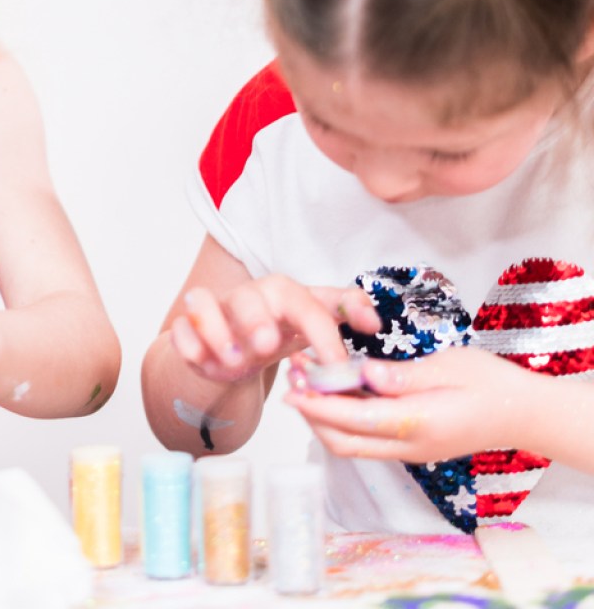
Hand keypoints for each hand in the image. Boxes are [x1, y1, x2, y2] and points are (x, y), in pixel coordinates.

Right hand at [171, 275, 379, 383]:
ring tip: (233, 361)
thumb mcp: (313, 320)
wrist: (234, 345)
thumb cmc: (278, 329)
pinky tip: (201, 361)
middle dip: (256, 319)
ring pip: (205, 303)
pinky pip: (180, 330)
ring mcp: (213, 311)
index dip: (323, 334)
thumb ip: (344, 312)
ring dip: (218, 332)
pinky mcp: (187, 329)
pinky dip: (188, 344)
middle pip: (248, 296)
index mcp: (283, 294)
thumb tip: (373, 319)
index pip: (306, 305)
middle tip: (265, 344)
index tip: (338, 367)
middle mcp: (247, 297)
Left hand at [285, 346, 535, 462]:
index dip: (318, 405)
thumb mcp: (448, 366)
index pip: (354, 419)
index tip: (291, 387)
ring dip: (323, 416)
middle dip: (311, 414)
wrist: (525, 413)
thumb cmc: (490, 382)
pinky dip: (343, 417)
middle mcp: (409, 445)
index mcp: (418, 424)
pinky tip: (333, 388)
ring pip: (352, 443)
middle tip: (292, 378)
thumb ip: (402, 375)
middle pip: (343, 441)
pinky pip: (366, 437)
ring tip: (305, 379)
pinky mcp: (410, 444)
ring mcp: (409, 449)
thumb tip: (362, 373)